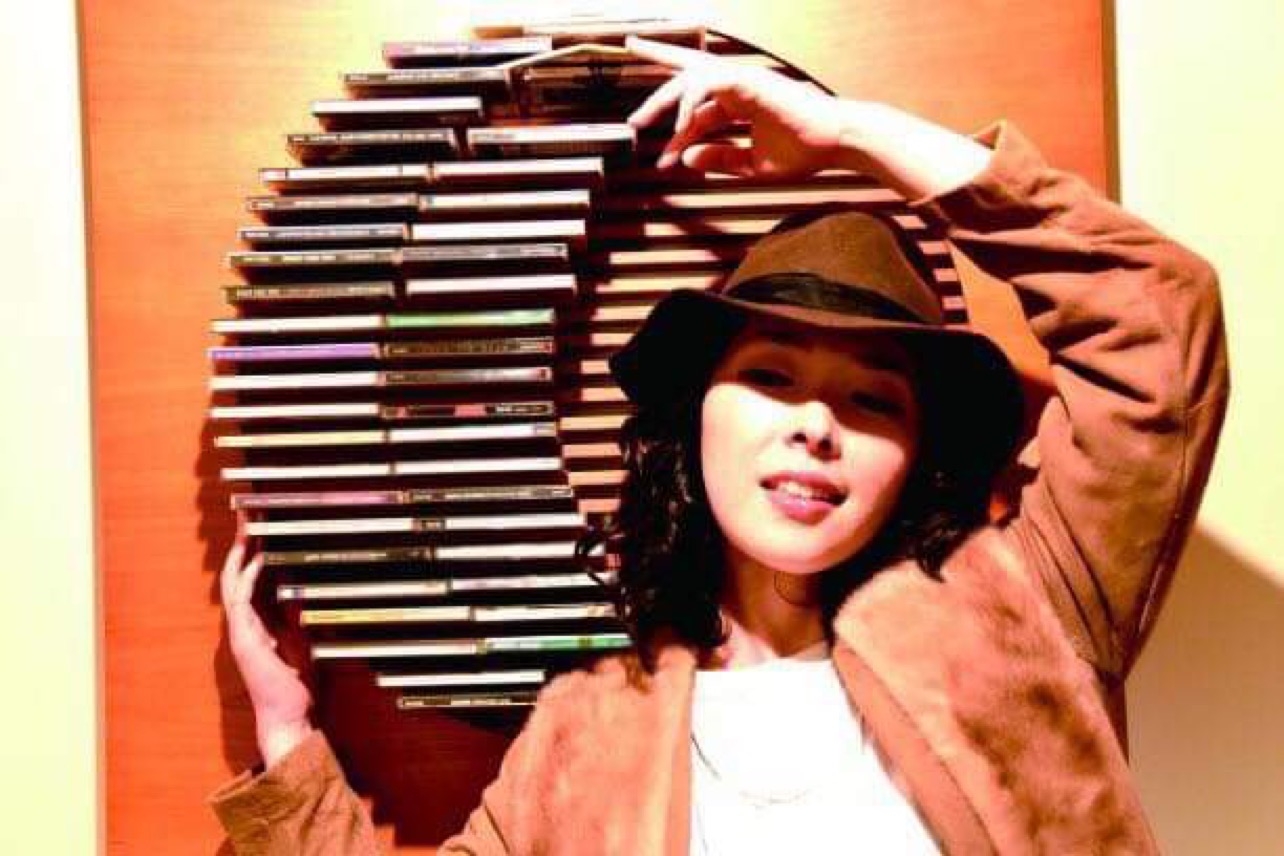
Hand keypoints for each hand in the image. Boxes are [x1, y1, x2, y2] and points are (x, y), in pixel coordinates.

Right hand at [221, 514, 313, 765]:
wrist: (290, 715)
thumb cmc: (298, 685)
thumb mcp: (305, 640)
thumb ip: (301, 615)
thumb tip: (305, 587)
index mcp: (259, 622)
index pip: (254, 578)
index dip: (257, 550)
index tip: (265, 526)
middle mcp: (246, 623)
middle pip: (239, 572)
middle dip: (244, 542)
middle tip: (250, 513)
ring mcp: (241, 630)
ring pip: (233, 581)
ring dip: (241, 552)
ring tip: (247, 525)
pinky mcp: (243, 638)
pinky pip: (240, 600)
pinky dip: (246, 577)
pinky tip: (257, 557)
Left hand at [625, 35, 991, 199]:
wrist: (836, 143)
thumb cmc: (803, 152)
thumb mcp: (751, 165)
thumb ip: (720, 160)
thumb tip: (686, 158)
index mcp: (739, 101)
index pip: (697, 110)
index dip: (675, 138)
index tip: (661, 163)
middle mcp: (737, 85)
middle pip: (687, 73)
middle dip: (656, 82)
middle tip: (631, 101)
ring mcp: (742, 79)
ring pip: (690, 78)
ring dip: (663, 100)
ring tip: (641, 122)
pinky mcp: (748, 81)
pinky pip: (708, 83)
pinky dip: (689, 104)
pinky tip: (677, 128)